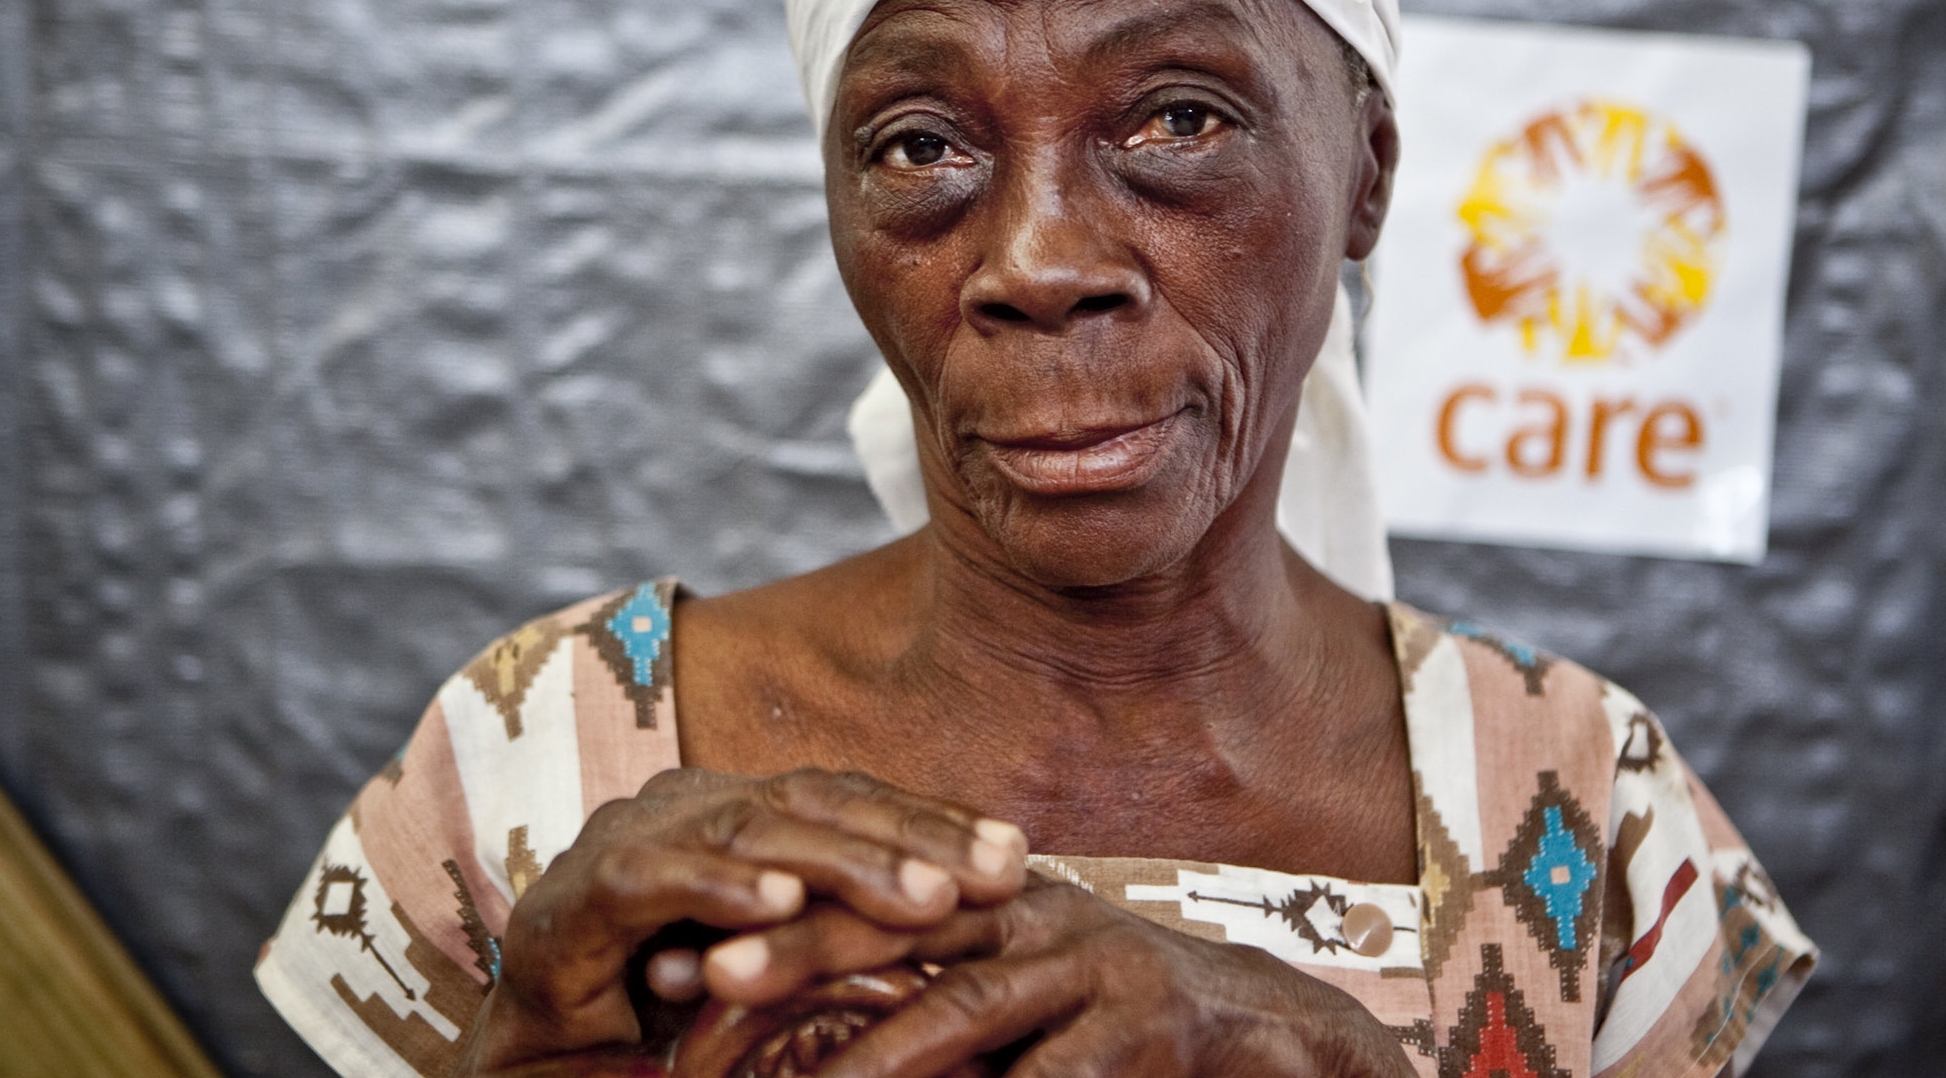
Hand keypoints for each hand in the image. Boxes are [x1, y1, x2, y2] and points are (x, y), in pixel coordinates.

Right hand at [454, 768, 1026, 1077]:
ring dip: (841, 863)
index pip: (851, 800)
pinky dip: (720, 888)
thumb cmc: (670, 1012)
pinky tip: (781, 906)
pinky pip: (655, 878)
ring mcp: (629, 841)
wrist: (544, 1064)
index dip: (934, 820)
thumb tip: (983, 915)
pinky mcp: (573, 895)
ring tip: (920, 897)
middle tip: (993, 876)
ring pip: (749, 829)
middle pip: (814, 802)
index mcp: (741, 812)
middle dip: (911, 838)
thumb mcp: (784, 967)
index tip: (1018, 856)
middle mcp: (688, 806)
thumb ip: (852, 930)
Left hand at [691, 874, 1421, 1077]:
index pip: (867, 897)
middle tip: (700, 979)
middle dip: (794, 952)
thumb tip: (818, 1048)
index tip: (680, 956)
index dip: (774, 921)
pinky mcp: (1142, 1031)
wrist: (1265, 1033)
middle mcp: (1037, 912)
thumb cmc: (1119, 1019)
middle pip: (897, 925)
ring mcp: (1092, 967)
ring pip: (964, 1005)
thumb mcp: (1024, 991)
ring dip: (873, 1052)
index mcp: (997, 894)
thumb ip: (936, 994)